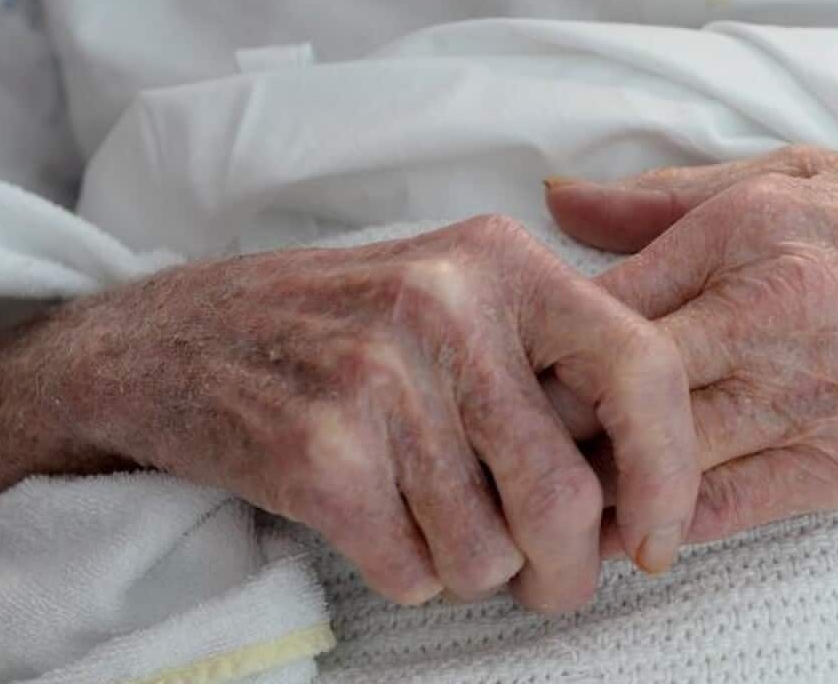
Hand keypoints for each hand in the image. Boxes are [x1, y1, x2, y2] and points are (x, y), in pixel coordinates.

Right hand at [0, 215, 698, 611]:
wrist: (167, 342)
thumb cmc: (337, 329)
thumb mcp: (454, 298)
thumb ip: (552, 367)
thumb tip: (645, 491)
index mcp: (501, 260)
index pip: (642, 369)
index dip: (669, 473)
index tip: (655, 541)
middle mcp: (445, 304)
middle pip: (567, 494)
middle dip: (567, 568)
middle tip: (545, 578)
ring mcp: (376, 375)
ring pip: (489, 552)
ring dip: (472, 568)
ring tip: (429, 518)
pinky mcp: (317, 451)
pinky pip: (413, 572)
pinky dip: (405, 573)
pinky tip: (373, 522)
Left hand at [546, 146, 837, 547]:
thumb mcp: (794, 175)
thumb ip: (665, 199)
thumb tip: (556, 205)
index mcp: (744, 229)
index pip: (596, 304)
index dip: (540, 347)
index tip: (518, 371)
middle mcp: (768, 312)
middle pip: (611, 386)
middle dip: (549, 424)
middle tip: (513, 446)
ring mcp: (810, 395)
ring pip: (657, 458)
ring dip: (595, 483)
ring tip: (557, 495)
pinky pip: (724, 510)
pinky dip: (663, 524)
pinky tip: (633, 524)